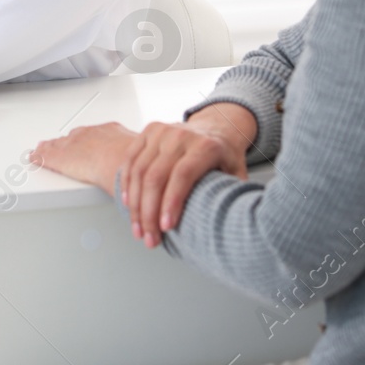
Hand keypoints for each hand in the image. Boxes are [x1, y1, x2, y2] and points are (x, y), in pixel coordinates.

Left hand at [30, 122, 139, 194]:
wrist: (122, 161)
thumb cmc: (135, 159)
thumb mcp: (142, 154)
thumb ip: (141, 160)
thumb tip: (152, 170)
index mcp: (111, 131)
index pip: (94, 134)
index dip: (86, 139)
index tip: (83, 141)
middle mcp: (91, 135)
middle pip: (74, 137)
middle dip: (67, 141)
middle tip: (58, 144)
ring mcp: (75, 145)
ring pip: (59, 145)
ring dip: (51, 148)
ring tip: (41, 149)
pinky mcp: (62, 159)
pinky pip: (46, 156)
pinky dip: (39, 157)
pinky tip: (33, 157)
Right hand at [123, 103, 256, 248]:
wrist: (217, 125)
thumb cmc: (225, 155)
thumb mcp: (237, 172)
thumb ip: (234, 195)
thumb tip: (234, 227)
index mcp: (206, 146)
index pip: (183, 175)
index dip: (172, 202)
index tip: (166, 228)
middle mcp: (181, 136)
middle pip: (155, 176)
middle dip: (149, 213)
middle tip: (150, 239)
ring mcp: (161, 132)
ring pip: (139, 171)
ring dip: (135, 205)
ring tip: (139, 230)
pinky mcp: (147, 132)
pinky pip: (130, 161)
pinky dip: (127, 185)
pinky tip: (129, 205)